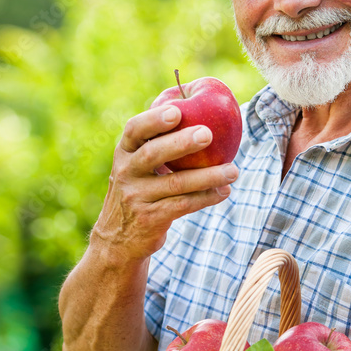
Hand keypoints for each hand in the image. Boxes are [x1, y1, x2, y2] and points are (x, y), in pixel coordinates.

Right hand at [92, 104, 238, 262]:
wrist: (118, 240)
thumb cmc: (139, 191)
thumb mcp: (136, 168)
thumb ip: (157, 145)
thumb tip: (200, 114)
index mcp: (124, 153)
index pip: (134, 130)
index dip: (154, 119)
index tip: (177, 110)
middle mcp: (125, 173)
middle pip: (153, 153)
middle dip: (181, 142)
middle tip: (208, 134)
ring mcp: (136, 197)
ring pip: (175, 183)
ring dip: (208, 176)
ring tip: (233, 171)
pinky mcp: (150, 219)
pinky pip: (183, 205)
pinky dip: (206, 198)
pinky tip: (224, 192)